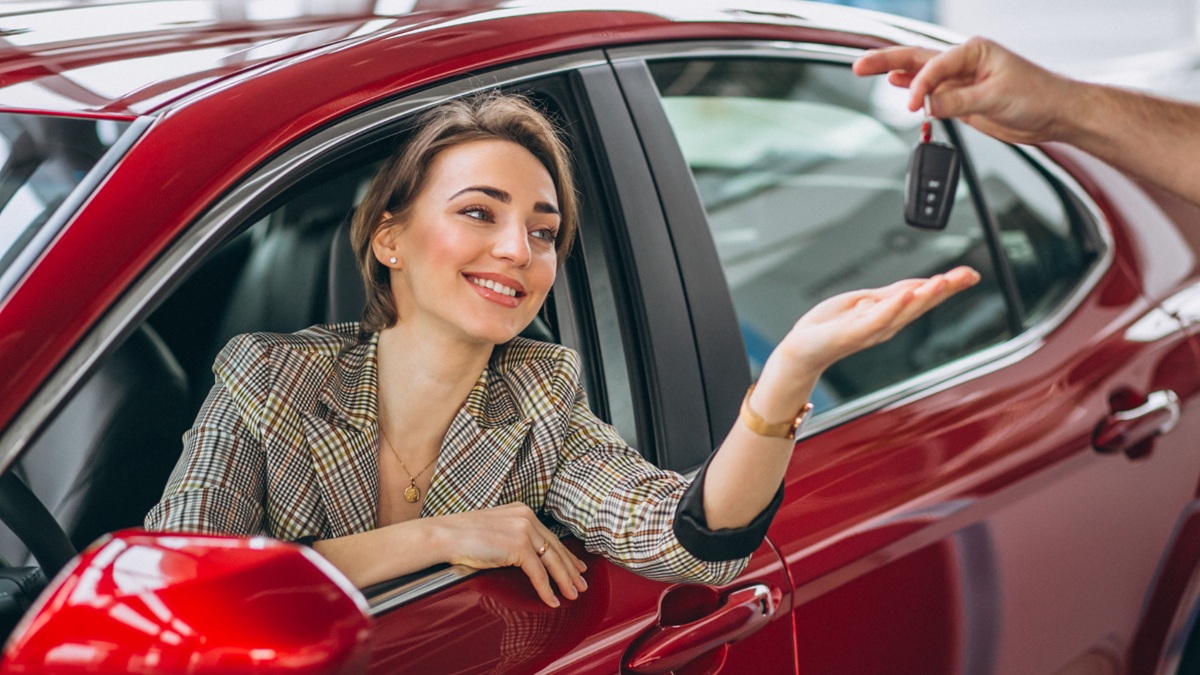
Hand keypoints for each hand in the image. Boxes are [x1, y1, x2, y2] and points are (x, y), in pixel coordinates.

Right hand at [430, 502, 587, 607]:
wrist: (444, 535)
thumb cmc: (462, 536)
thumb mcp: (494, 529)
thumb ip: (512, 536)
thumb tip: (526, 555)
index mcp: (522, 511)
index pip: (550, 536)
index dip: (565, 554)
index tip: (576, 566)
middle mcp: (527, 517)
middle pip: (556, 548)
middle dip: (570, 569)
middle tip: (581, 584)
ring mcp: (524, 531)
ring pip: (552, 561)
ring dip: (565, 581)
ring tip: (573, 594)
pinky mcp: (519, 546)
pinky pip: (538, 573)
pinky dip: (547, 589)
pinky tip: (553, 600)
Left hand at [773, 266, 980, 375]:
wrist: (804, 349)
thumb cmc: (832, 326)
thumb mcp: (868, 302)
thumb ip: (893, 294)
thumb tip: (919, 284)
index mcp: (892, 314)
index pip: (924, 296)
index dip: (949, 285)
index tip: (970, 274)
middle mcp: (888, 324)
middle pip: (922, 303)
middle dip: (946, 289)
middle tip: (967, 276)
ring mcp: (872, 329)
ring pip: (905, 310)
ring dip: (926, 296)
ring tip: (943, 282)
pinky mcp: (854, 333)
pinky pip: (877, 319)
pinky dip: (893, 307)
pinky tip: (905, 295)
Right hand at [852, 37, 1076, 145]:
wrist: (1054, 114)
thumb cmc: (1037, 96)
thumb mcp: (994, 98)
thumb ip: (957, 101)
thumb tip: (928, 106)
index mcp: (973, 52)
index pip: (934, 66)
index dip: (920, 86)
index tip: (915, 107)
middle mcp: (963, 63)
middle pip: (917, 60)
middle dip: (887, 61)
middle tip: (860, 65)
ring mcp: (960, 81)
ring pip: (919, 75)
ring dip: (894, 73)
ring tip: (865, 69)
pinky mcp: (961, 99)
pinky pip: (930, 93)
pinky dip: (911, 89)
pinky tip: (895, 85)